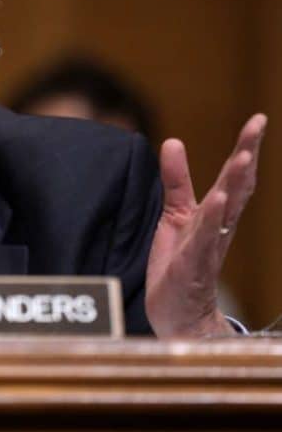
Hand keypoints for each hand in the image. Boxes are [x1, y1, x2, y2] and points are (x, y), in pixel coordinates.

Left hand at [146, 114, 266, 336]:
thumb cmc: (181, 262)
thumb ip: (176, 180)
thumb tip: (172, 141)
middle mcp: (218, 227)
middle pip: (236, 186)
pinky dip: (213, 219)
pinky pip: (205, 239)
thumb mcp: (175, 214)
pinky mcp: (193, 264)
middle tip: (258, 126)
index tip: (258, 119)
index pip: (233, 176)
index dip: (246, 147)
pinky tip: (219, 199)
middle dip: (247, 155)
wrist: (178, 312)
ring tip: (245, 156)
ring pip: (226, 211)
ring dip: (235, 183)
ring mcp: (207, 245)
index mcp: (215, 213)